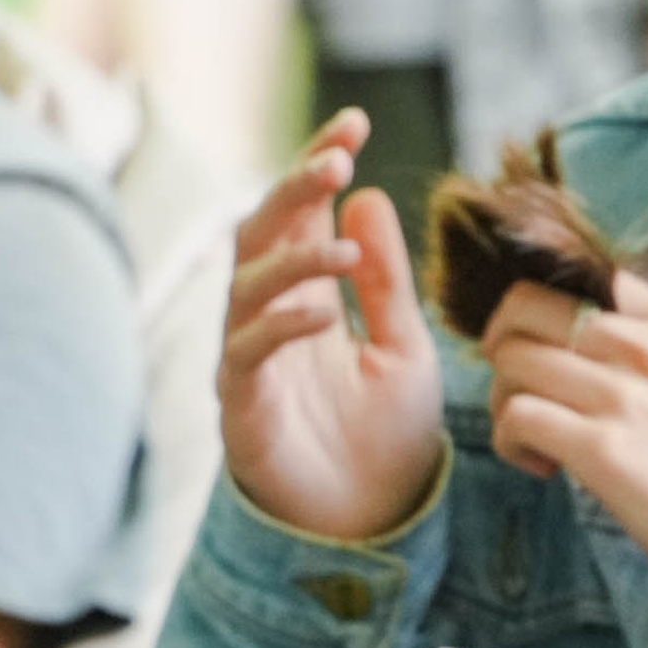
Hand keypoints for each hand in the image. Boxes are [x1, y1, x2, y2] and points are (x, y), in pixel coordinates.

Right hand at [219, 111, 445, 541]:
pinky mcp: (243, 408)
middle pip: (263, 234)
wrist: (377, 523)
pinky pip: (248, 354)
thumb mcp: (404, 345)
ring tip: (346, 250)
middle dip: (295, 191)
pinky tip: (322, 314)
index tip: (355, 124)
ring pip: (248, 287)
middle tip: (336, 159)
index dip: (320, 165)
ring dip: (296, 260)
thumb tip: (366, 195)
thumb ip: (384, 279)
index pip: (304, 213)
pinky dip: (282, 327)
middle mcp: (268, 317)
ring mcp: (249, 360)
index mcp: (307, 293)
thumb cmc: (387, 435)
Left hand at [482, 270, 647, 602]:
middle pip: (527, 308)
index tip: (540, 344)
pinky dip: (511, 442)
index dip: (540, 307)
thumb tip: (571, 331)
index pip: (582, 274)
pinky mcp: (602, 447)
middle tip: (519, 386)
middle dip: (504, 346)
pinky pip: (516, 417)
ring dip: (503, 401)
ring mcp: (626, 394)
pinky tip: (542, 465)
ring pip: (512, 361)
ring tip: (535, 436)